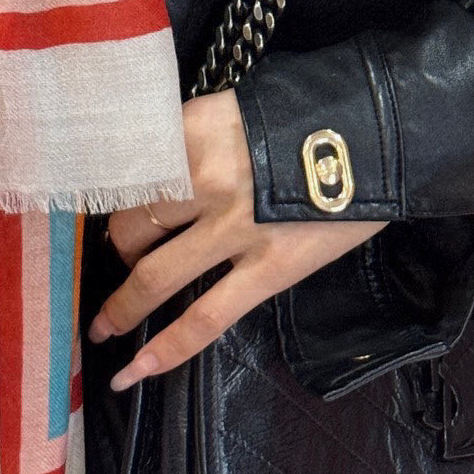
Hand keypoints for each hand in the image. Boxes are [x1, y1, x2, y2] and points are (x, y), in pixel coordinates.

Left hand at [91, 88, 386, 388]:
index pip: (124, 167)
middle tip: (117, 256)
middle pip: (131, 221)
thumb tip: (154, 160)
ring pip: (154, 274)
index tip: (90, 204)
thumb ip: (193, 133)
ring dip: (122, 304)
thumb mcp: (238, 103)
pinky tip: (133, 370)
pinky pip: (204, 319)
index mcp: (192, 128)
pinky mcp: (267, 270)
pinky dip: (164, 350)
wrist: (384, 132)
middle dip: (117, 245)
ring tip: (103, 324)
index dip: (102, 191)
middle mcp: (203, 177)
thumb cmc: (313, 110)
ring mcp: (233, 228)